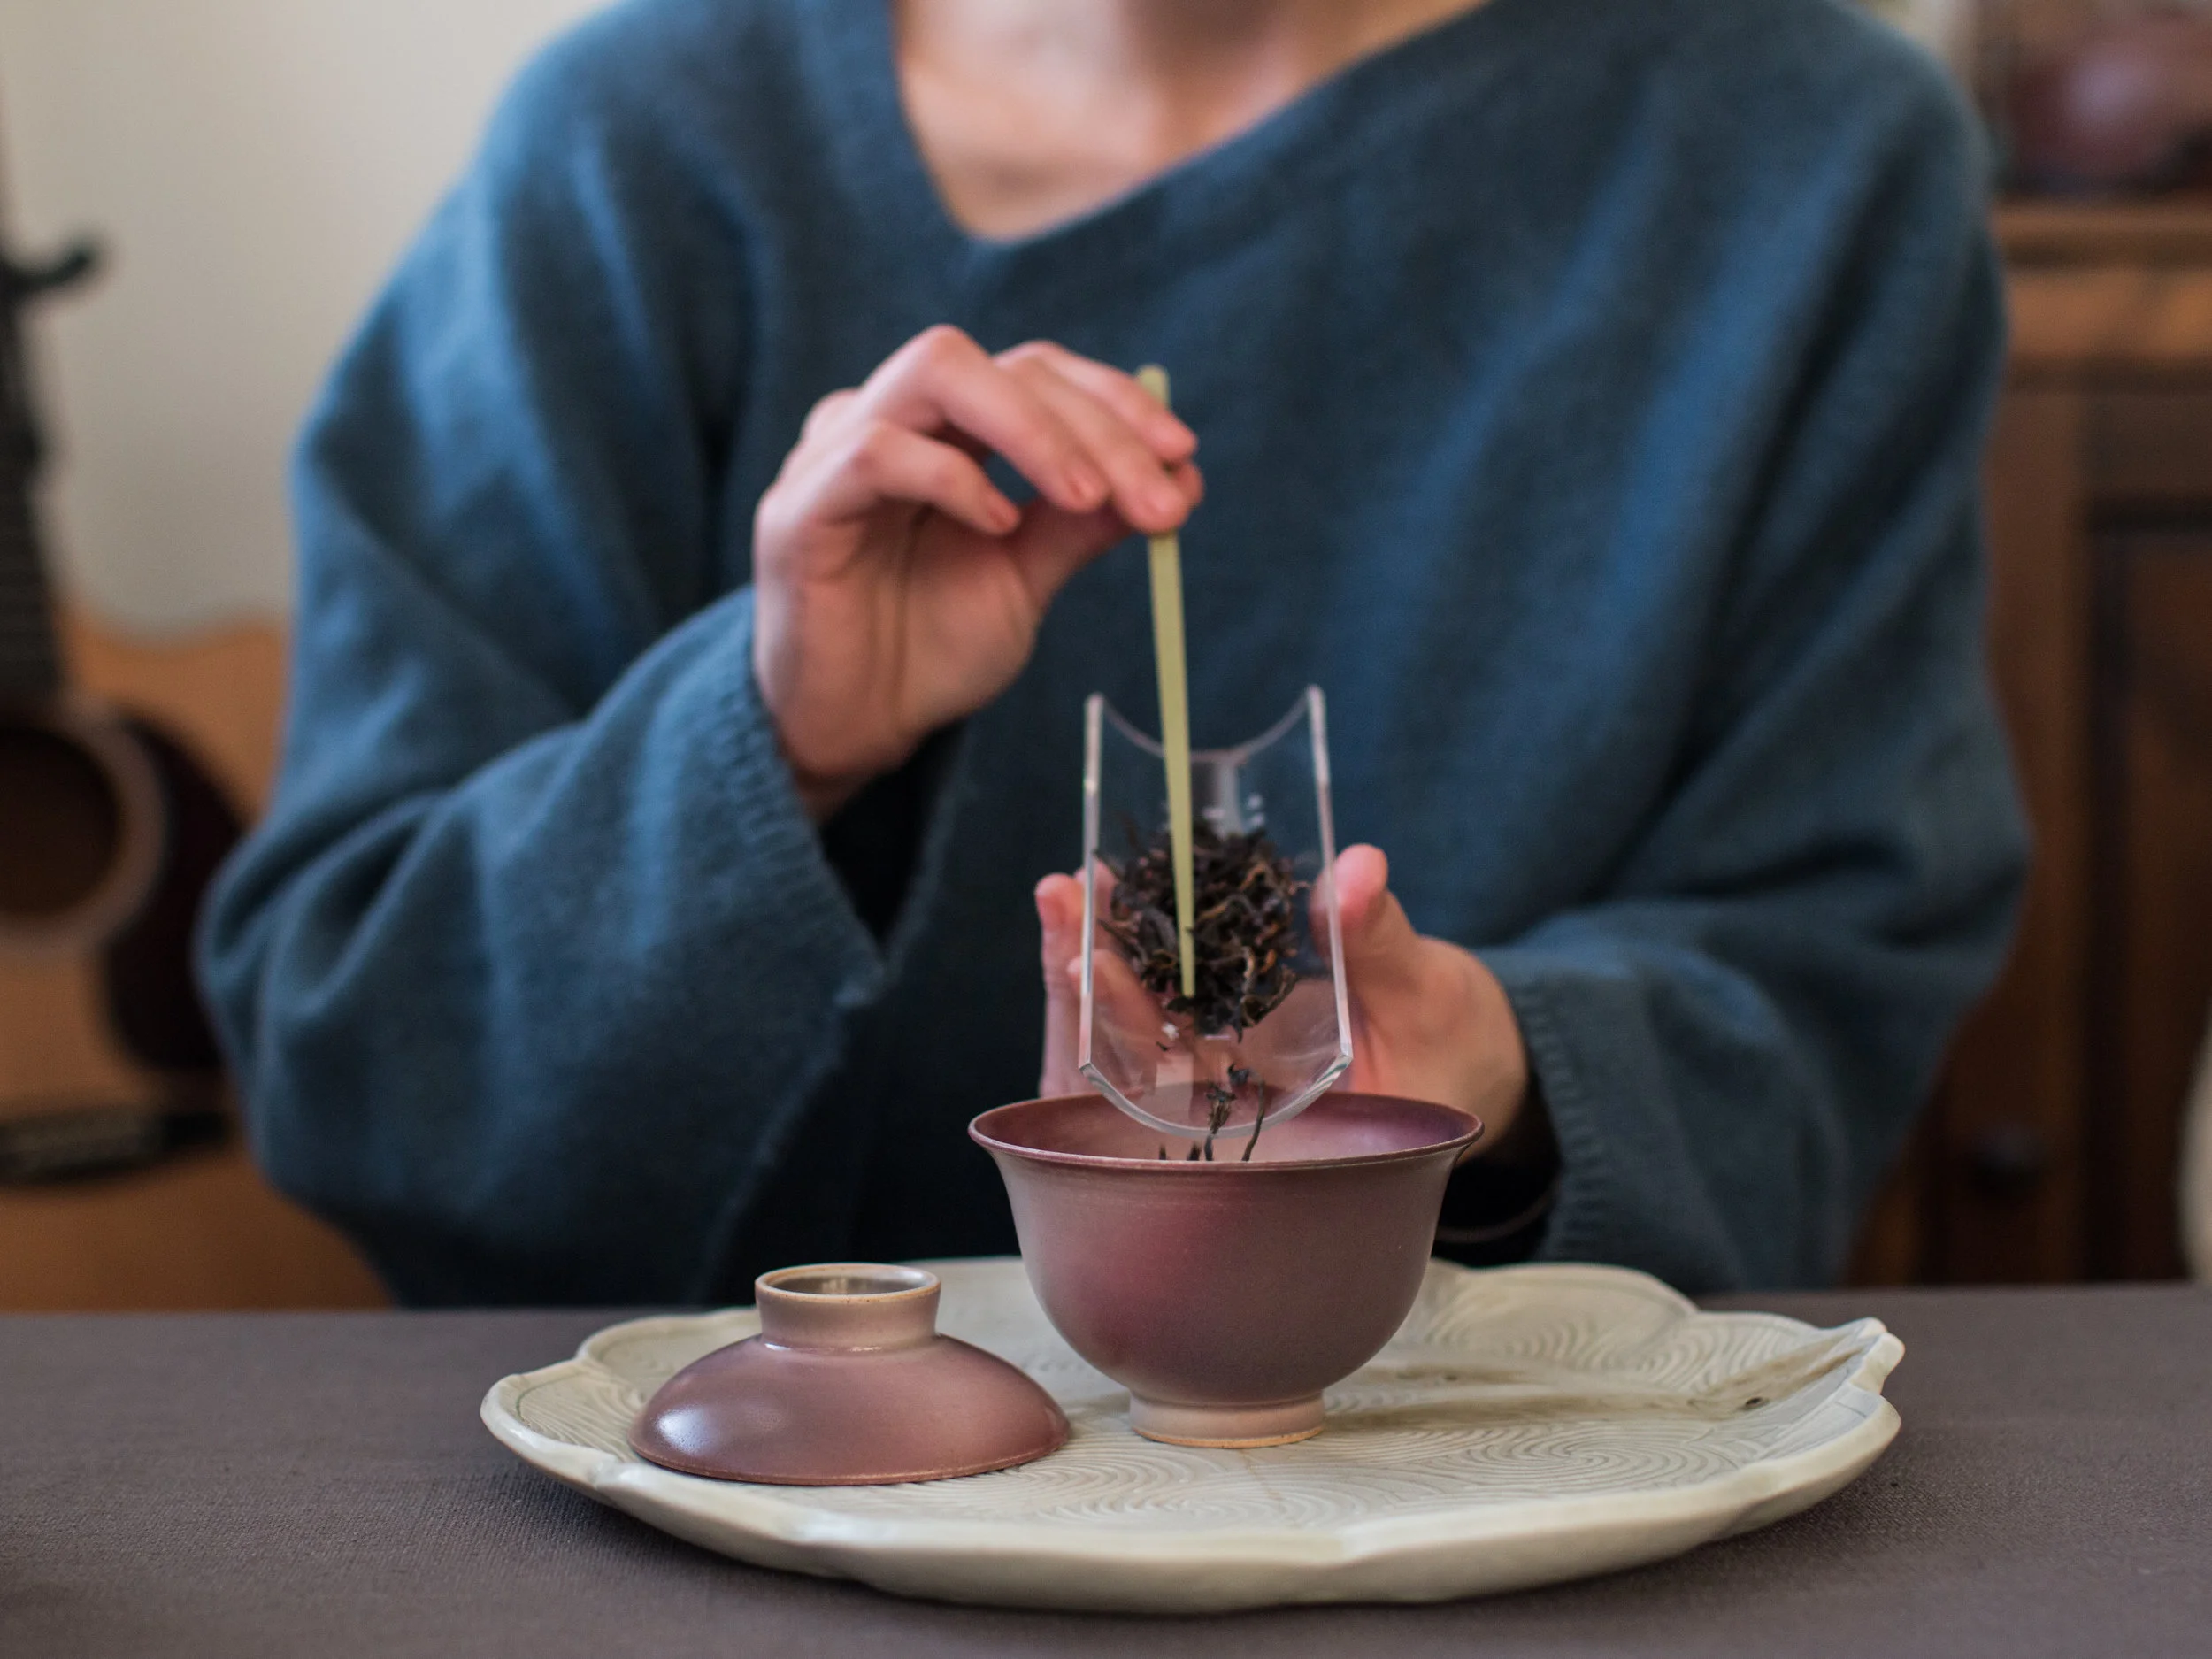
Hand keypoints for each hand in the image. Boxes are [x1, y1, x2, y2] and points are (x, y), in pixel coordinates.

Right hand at [753, 327, 1201, 817]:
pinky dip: (952, 477)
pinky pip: (876, 453)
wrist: (854, 729)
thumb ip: (1084, 523)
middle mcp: (893, 419)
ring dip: (1033, 429)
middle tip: (1158, 492)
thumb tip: (1182, 478)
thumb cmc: (928, 648)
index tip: (1183, 455)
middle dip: (1095, 422)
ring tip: (1089, 497)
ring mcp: (837, 452)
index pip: (1036, 371)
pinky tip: (999, 525)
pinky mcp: (802, 506)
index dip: (1115, 401)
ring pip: (937, 370)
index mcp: (947, 429)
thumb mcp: (1027, 578)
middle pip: (1001, 364)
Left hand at [1036, 845, 1528, 1136]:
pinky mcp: (1233, 1021)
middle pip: (1135, 1053)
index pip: (1171, 1089)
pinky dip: (1146, 943)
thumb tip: (1357, 869)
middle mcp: (1233, 1105)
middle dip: (1090, 980)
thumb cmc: (1456, 1045)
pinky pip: (1175, 990)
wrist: (1469, 1057)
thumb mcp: (1427, 996)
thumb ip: (1381, 943)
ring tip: (1072, 887)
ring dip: (1106, 954)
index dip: (1123, 1026)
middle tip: (1061, 898)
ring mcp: (1228, 1062)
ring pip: (1146, 1020)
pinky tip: (1116, 888)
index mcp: (1273, 1130)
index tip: (1087, 961)